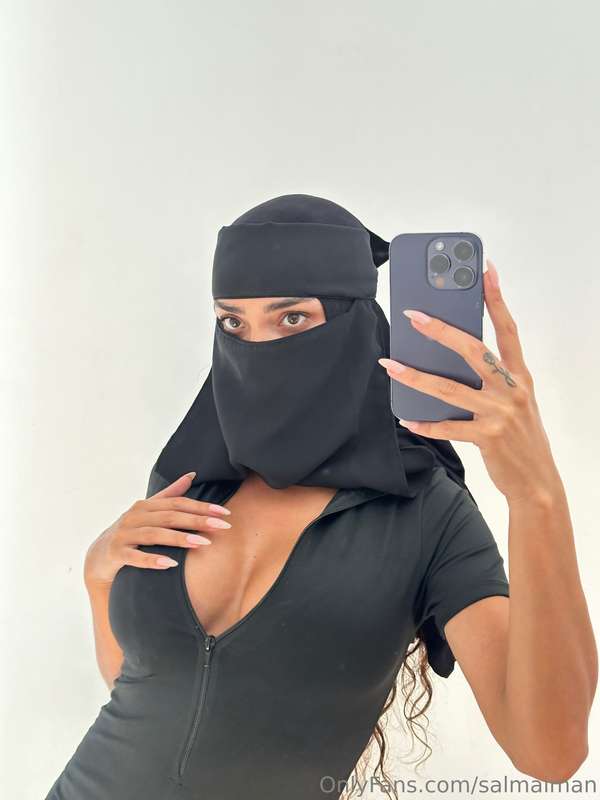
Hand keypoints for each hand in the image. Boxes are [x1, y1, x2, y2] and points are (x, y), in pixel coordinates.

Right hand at [83, 472, 232, 587]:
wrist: (99, 555)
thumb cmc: (131, 531)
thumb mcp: (149, 512)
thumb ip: (170, 495)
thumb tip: (191, 475)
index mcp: (146, 505)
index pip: (178, 503)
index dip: (202, 507)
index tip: (225, 513)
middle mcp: (135, 516)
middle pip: (170, 517)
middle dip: (198, 521)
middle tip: (222, 527)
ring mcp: (124, 534)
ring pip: (155, 534)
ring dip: (179, 538)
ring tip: (202, 543)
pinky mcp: (116, 553)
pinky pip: (135, 557)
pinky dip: (152, 560)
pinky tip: (170, 564)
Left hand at [378, 259, 559, 504]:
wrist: (538, 483)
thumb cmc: (522, 439)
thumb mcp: (515, 403)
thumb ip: (491, 381)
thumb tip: (450, 361)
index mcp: (520, 377)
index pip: (508, 329)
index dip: (496, 299)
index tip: (485, 270)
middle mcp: (512, 390)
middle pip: (473, 350)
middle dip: (440, 330)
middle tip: (413, 316)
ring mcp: (500, 413)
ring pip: (449, 388)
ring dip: (415, 376)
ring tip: (390, 365)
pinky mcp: (488, 437)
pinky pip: (448, 427)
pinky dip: (425, 424)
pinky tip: (407, 419)